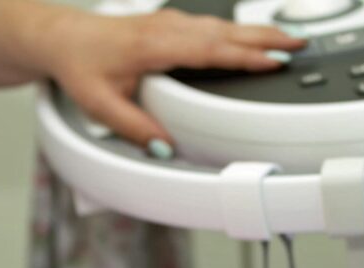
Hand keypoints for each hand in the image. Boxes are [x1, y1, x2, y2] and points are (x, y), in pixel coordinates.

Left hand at [46, 10, 303, 147]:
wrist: (62, 39)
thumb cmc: (79, 66)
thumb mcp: (100, 104)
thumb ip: (134, 128)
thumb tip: (163, 149)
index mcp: (154, 45)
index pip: (210, 49)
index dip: (245, 54)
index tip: (275, 60)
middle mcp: (166, 28)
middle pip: (225, 31)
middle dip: (266, 36)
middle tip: (301, 44)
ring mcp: (168, 22)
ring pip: (220, 25)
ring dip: (256, 31)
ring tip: (288, 39)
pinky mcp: (167, 23)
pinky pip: (209, 25)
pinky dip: (235, 31)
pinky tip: (248, 38)